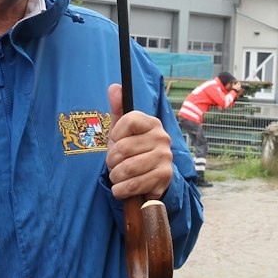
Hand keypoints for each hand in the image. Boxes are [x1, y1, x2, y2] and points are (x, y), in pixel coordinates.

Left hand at [105, 85, 174, 201]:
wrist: (151, 178)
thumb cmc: (132, 151)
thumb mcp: (122, 130)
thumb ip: (118, 108)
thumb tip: (114, 87)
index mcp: (152, 123)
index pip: (128, 120)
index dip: (115, 134)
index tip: (115, 142)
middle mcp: (162, 137)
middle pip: (123, 148)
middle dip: (111, 161)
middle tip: (114, 165)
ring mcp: (165, 157)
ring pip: (126, 168)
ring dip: (115, 177)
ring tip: (118, 177)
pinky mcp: (165, 176)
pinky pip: (134, 184)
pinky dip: (122, 190)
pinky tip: (122, 188)